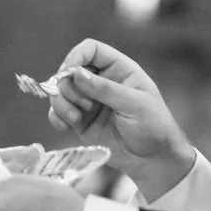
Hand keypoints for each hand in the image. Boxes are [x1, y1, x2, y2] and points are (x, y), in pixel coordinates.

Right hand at [48, 39, 194, 200]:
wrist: (153, 160)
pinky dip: (57, 117)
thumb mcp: (135, 105)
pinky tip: (66, 126)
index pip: (91, 50)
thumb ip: (106, 89)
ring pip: (61, 92)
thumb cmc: (154, 127)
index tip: (68, 73)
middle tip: (83, 105)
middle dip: (68, 86)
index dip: (76, 56)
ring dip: (62, 103)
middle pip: (70, 70)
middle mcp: (101, 82)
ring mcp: (89, 101)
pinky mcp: (81, 121)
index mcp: (119, 70)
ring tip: (76, 119)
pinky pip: (58, 112)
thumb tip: (76, 74)